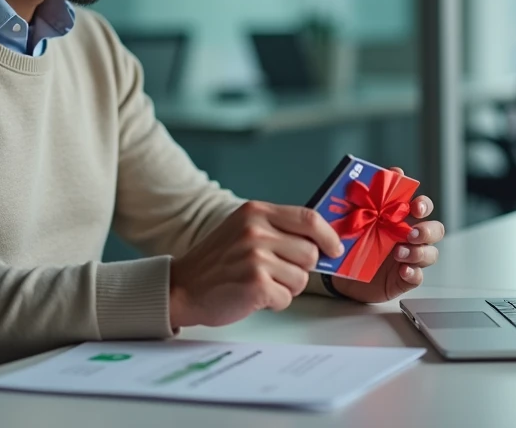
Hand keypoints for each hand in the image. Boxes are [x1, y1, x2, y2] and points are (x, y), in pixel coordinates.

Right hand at [169, 200, 343, 328]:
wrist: (182, 288)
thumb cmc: (217, 263)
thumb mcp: (243, 230)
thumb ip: (277, 230)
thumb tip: (322, 242)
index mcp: (255, 212)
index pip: (308, 218)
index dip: (328, 236)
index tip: (334, 249)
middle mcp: (256, 231)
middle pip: (310, 252)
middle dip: (301, 268)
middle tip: (277, 273)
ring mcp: (255, 257)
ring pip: (301, 278)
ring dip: (286, 288)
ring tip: (260, 283)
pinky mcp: (256, 284)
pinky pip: (287, 298)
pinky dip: (275, 303)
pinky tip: (253, 296)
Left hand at [332, 169, 445, 303]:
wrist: (339, 272)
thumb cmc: (350, 241)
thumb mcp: (352, 219)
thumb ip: (360, 201)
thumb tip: (359, 184)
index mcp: (399, 219)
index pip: (420, 206)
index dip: (422, 203)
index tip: (414, 205)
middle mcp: (408, 237)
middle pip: (435, 229)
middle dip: (428, 229)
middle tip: (411, 232)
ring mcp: (409, 258)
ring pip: (431, 253)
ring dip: (418, 252)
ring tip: (399, 253)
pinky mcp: (404, 278)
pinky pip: (417, 276)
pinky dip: (413, 273)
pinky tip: (403, 270)